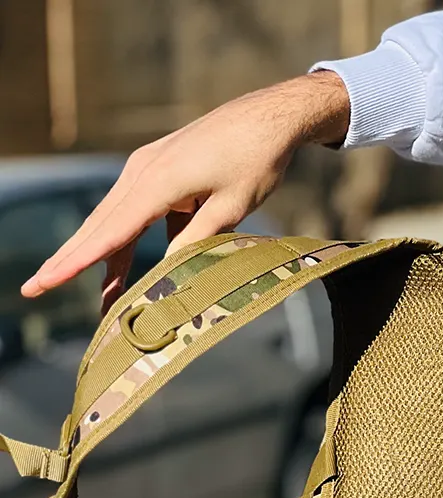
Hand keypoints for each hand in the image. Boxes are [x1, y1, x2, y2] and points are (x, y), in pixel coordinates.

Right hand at [20, 71, 350, 312]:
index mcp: (159, 181)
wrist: (270, 117)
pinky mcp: (161, 170)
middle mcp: (143, 171)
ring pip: (115, 220)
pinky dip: (128, 241)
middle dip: (69, 260)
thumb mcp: (233, 206)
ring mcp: (148, 168)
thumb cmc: (256, 159)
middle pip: (99, 224)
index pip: (110, 231)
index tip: (46, 280)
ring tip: (97, 298)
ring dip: (103, 258)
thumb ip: (198, 238)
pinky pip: (136, 212)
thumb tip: (168, 268)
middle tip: (36, 288)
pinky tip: (124, 271)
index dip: (77, 260)